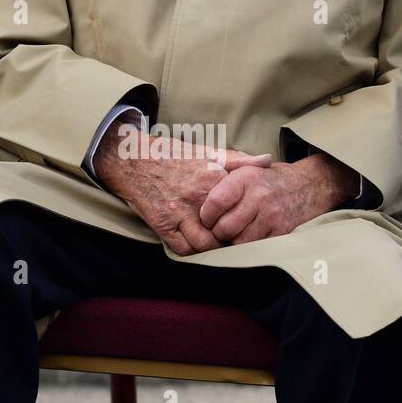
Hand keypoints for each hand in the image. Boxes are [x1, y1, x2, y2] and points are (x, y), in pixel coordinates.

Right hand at [93, 125, 271, 254]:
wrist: (134, 159)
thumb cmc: (174, 156)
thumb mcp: (208, 152)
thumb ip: (239, 159)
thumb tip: (267, 160)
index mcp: (212, 177)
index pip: (240, 207)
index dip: (248, 218)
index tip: (250, 222)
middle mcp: (196, 196)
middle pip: (226, 230)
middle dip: (232, 237)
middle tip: (235, 238)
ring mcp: (178, 212)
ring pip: (205, 244)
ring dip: (212, 247)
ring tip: (216, 243)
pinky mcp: (162, 224)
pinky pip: (182, 249)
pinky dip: (192, 251)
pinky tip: (195, 244)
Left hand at [198, 152, 359, 245]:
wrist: (310, 186)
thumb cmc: (270, 178)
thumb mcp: (248, 166)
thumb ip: (223, 169)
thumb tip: (200, 170)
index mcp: (246, 178)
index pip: (215, 203)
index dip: (206, 215)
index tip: (208, 218)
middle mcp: (259, 196)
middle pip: (224, 228)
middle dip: (218, 232)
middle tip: (220, 229)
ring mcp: (272, 216)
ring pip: (239, 242)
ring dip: (234, 241)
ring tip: (237, 231)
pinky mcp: (282, 232)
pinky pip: (256, 248)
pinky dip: (250, 246)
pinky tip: (252, 235)